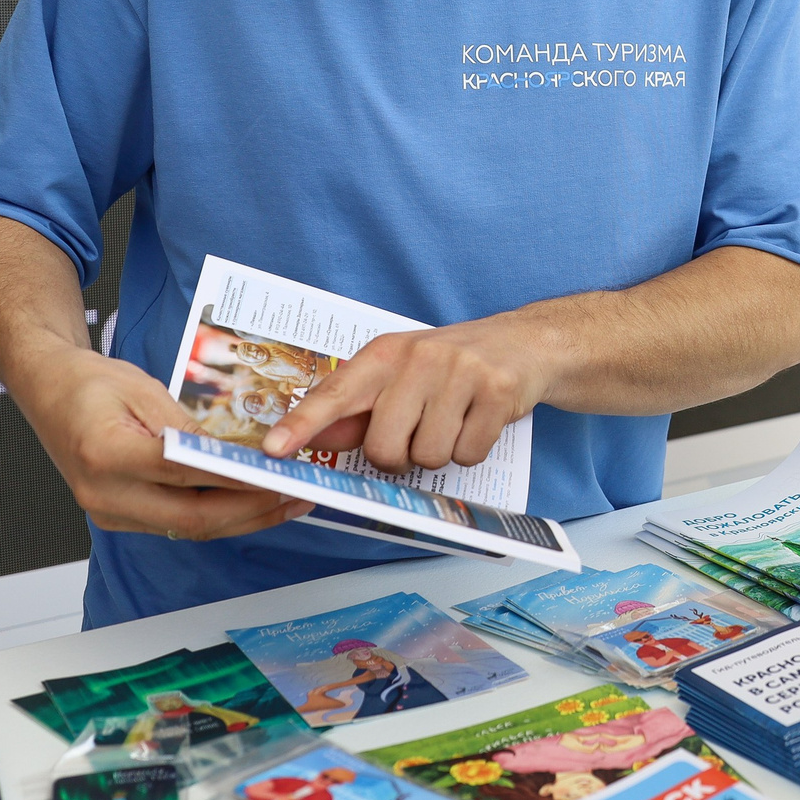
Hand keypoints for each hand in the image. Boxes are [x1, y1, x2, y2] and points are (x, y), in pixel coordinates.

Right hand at [16, 343, 310, 538]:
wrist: (47, 390)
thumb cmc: (87, 382)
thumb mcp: (142, 389)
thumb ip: (186, 425)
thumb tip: (233, 454)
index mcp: (105, 453)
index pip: (183, 474)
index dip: (235, 479)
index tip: (276, 474)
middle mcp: (103, 493)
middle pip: (190, 517)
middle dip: (251, 511)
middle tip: (294, 496)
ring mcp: (109, 511)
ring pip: (187, 528)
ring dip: (241, 520)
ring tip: (285, 503)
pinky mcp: (119, 515)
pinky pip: (175, 523)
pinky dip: (217, 516)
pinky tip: (249, 504)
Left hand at [263, 318, 550, 472]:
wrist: (526, 342)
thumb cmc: (453, 366)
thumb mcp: (400, 377)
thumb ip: (359, 411)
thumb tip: (320, 441)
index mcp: (385, 354)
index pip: (335, 394)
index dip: (302, 424)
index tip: (273, 449)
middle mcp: (419, 358)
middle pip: (385, 447)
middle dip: (400, 457)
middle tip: (419, 433)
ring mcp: (460, 373)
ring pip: (429, 455)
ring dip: (440, 452)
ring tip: (455, 421)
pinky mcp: (497, 391)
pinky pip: (468, 453)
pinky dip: (473, 449)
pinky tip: (480, 420)